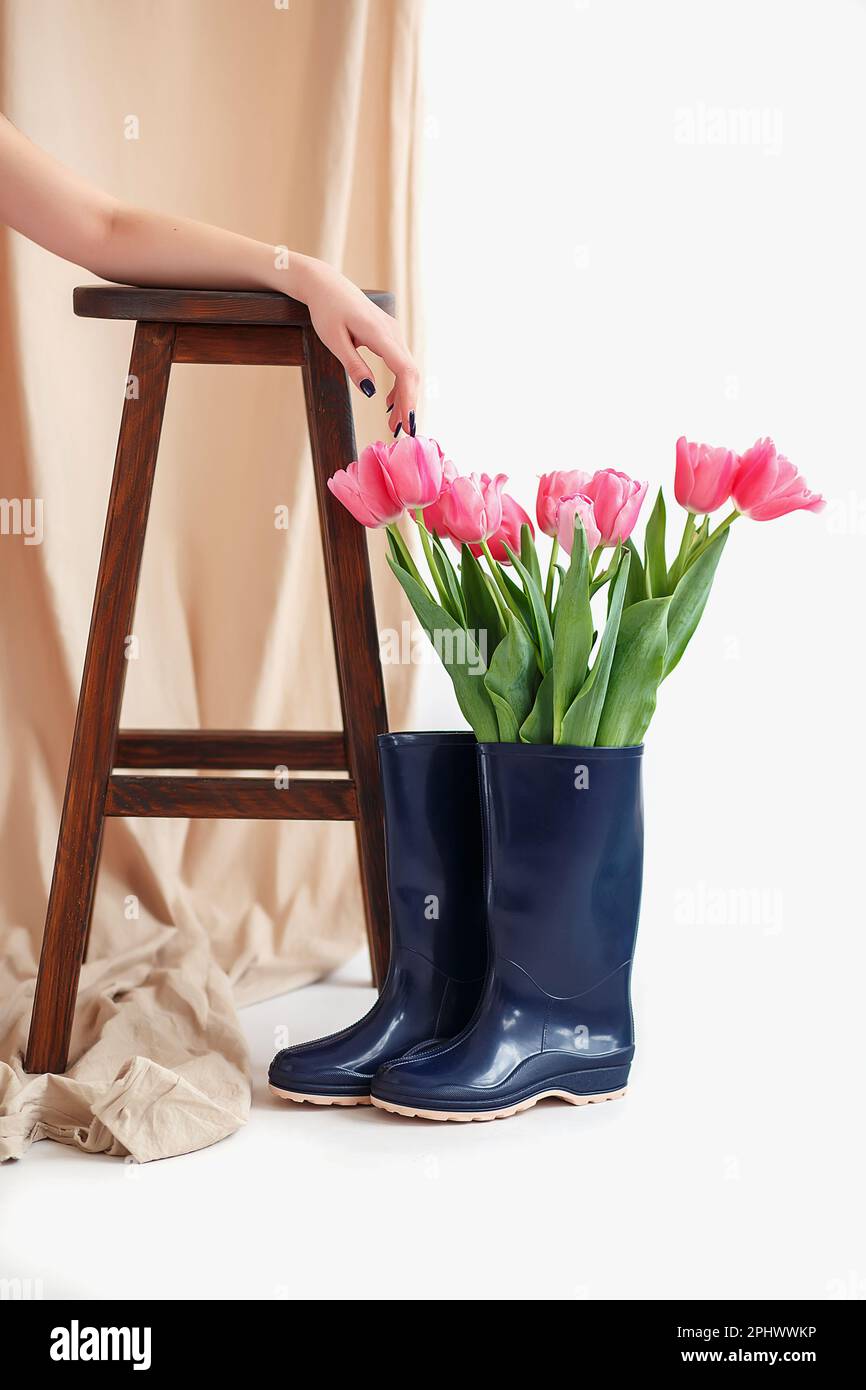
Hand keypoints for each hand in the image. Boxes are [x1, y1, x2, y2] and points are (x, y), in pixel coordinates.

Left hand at [291, 254, 418, 436]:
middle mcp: (392, 333)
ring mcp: (393, 332)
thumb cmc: (326, 310)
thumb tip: (370, 393)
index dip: (409, 398)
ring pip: (407, 369)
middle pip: (410, 373)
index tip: (408, 423)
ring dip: (403, 397)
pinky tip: (389, 402)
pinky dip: (398, 384)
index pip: (404, 370)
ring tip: (393, 423)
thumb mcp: (334, 341)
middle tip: (401, 432)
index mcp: (379, 334)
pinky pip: (400, 363)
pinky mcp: (389, 334)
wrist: (326, 285)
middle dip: (408, 404)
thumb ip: (353, 366)